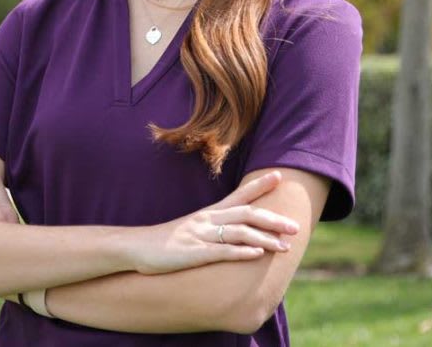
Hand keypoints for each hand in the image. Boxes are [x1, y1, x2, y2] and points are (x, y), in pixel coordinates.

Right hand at [127, 171, 300, 274]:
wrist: (135, 247)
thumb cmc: (165, 241)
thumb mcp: (190, 229)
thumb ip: (211, 229)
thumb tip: (232, 232)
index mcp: (208, 213)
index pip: (239, 195)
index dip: (259, 186)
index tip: (280, 176)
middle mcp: (207, 220)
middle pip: (246, 214)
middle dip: (273, 220)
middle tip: (295, 226)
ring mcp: (201, 236)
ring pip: (239, 233)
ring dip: (264, 239)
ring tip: (284, 246)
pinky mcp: (194, 254)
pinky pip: (221, 252)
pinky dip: (241, 253)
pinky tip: (257, 255)